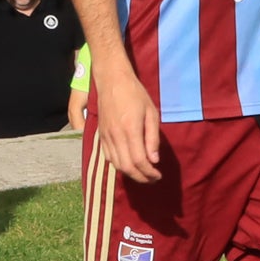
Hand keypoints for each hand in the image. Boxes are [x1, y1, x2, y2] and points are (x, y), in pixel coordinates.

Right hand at [95, 66, 163, 183]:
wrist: (112, 81)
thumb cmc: (135, 94)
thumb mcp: (151, 113)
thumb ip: (153, 138)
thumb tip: (154, 160)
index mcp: (130, 130)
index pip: (139, 161)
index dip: (149, 173)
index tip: (158, 176)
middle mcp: (116, 136)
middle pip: (127, 167)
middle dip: (141, 178)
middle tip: (152, 179)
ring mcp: (106, 136)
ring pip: (116, 165)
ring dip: (130, 174)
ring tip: (143, 174)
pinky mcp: (101, 135)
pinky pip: (108, 157)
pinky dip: (119, 165)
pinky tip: (129, 164)